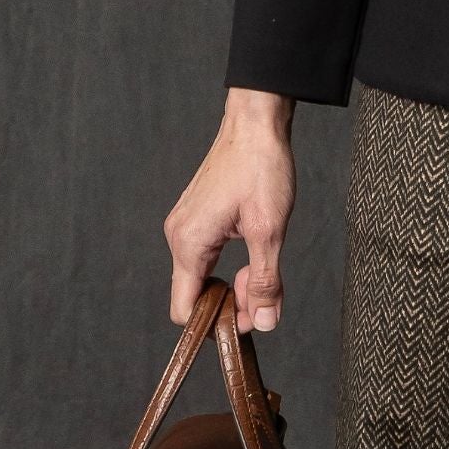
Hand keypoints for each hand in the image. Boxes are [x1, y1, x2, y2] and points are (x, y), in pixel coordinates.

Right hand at [164, 88, 296, 333]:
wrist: (256, 124)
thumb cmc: (260, 168)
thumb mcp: (269, 230)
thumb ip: (264, 281)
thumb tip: (264, 323)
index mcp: (189, 243)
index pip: (184, 310)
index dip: (215, 323)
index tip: (248, 317)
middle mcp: (178, 236)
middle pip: (193, 296)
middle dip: (227, 303)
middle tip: (264, 292)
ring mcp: (184, 225)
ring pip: (200, 276)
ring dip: (229, 282)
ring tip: (260, 267)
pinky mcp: (195, 217)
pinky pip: (204, 256)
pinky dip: (226, 264)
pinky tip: (252, 250)